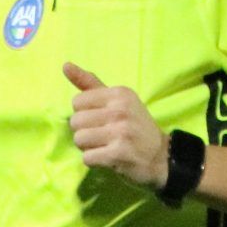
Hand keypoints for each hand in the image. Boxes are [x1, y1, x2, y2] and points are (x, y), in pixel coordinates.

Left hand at [64, 62, 166, 187]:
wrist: (161, 156)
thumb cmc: (135, 126)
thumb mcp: (118, 100)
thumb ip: (91, 84)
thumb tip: (65, 65)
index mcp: (119, 93)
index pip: (77, 101)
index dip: (84, 114)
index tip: (100, 120)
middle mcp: (120, 110)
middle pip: (75, 121)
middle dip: (83, 132)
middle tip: (101, 136)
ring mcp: (120, 132)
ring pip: (79, 139)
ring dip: (87, 147)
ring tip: (103, 146)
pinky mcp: (118, 153)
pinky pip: (87, 158)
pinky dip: (94, 161)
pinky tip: (108, 157)